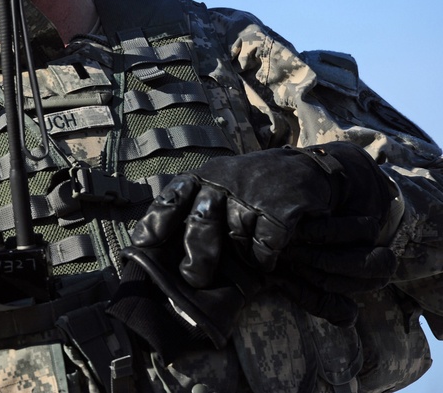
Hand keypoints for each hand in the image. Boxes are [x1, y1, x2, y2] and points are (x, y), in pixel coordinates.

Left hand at [132, 143, 393, 275]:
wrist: (306, 170)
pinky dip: (264, 256)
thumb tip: (153, 248)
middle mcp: (220, 183)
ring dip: (238, 256)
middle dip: (195, 259)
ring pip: (234, 239)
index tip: (144, 252)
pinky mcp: (279, 207)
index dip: (153, 228)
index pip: (167, 203)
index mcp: (198, 178)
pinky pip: (264, 245)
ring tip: (241, 261)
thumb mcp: (213, 185)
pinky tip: (266, 256)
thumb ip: (188, 209)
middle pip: (198, 226)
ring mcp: (250, 193)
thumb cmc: (249, 187)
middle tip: (195, 278)